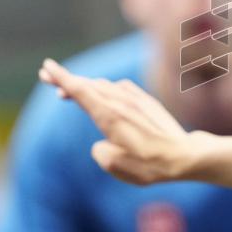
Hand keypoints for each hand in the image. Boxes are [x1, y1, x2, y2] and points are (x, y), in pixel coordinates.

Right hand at [38, 58, 214, 184]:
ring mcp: (136, 100)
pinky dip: (106, 88)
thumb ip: (100, 150)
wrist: (184, 156)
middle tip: (46, 75)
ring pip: (104, 86)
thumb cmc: (149, 165)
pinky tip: (104, 92)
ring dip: (85, 86)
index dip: (61, 78)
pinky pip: (121, 88)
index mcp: (109, 116)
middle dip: (66, 79)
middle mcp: (121, 102)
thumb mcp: (113, 164)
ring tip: (69, 91)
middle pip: (87, 84)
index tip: (47, 67)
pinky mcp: (147, 102)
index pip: (79, 90)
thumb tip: (104, 141)